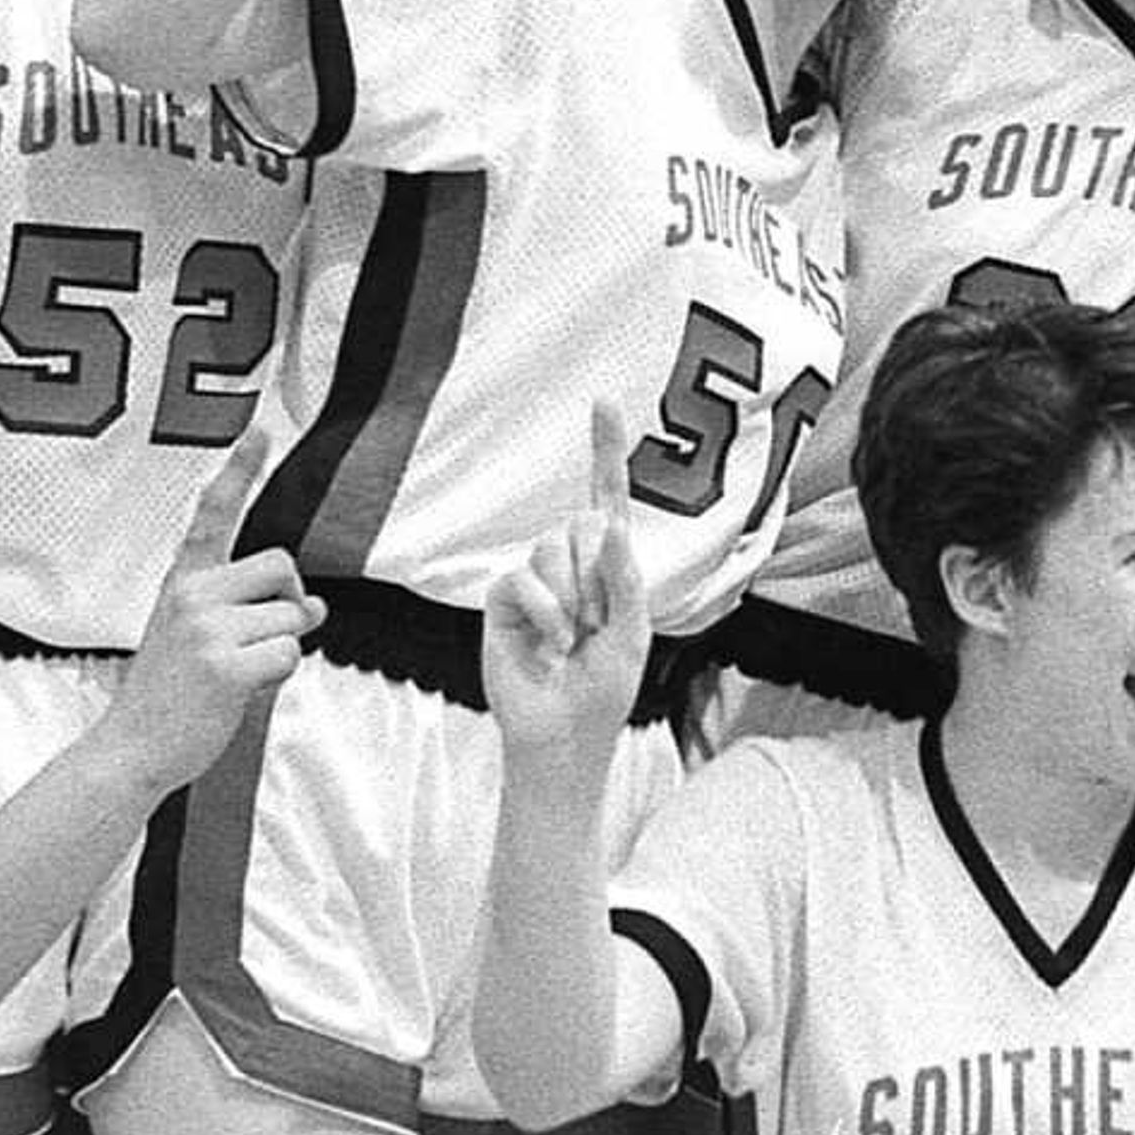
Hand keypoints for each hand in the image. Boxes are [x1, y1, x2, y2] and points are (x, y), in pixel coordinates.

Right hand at [101, 427, 319, 790]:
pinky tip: (240, 691)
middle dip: (290, 601)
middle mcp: (192, 594)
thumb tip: (315, 606)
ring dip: (280, 649)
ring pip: (291, 617)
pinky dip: (277, 676)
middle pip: (281, 566)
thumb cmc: (169, 695)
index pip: (213, 515)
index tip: (261, 428)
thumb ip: (247, 612)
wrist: (131, 748)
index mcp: (183, 582)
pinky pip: (289, 654)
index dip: (239, 470)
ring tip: (237, 675)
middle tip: (264, 637)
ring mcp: (206, 627)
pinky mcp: (224, 663)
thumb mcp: (195, 637)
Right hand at [480, 402, 651, 761]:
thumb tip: (609, 524)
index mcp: (607, 564)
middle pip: (580, 525)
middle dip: (596, 579)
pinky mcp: (502, 599)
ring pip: (552, 549)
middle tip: (596, 627)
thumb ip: (625, 577)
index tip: (603, 401)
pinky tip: (551, 646)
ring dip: (572, 601)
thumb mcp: (632, 632)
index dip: (603, 450)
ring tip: (573, 639)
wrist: (564, 733)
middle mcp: (569, 563)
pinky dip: (546, 614)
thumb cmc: (603, 687)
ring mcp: (533, 579)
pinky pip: (522, 580)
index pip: (605, 496)